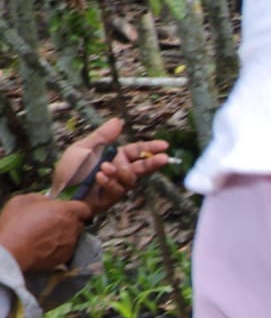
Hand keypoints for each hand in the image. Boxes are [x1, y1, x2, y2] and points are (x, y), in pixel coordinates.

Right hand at [0, 193, 89, 275]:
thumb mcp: (23, 201)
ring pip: (73, 236)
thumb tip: (47, 201)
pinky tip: (45, 246)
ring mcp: (71, 244)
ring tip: (45, 236)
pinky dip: (59, 247)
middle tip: (51, 222)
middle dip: (68, 221)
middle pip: (78, 223)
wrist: (13, 251)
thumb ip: (41, 198)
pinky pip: (67, 249)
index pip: (84, 208)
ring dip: (63, 235)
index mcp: (65, 211)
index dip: (77, 209)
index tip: (67, 210)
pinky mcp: (66, 257)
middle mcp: (72, 228)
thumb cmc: (16, 224)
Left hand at [52, 119, 169, 214]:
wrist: (60, 193)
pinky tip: (98, 178)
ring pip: (130, 178)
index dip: (151, 147)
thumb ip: (102, 136)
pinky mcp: (112, 198)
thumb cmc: (71, 170)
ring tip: (104, 168)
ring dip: (118, 172)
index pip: (137, 151)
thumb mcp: (84, 148)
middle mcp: (119, 171)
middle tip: (163, 159)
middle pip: (142, 167)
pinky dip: (108, 182)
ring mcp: (117, 185)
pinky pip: (118, 189)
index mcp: (115, 157)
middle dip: (152, 163)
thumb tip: (118, 120)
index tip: (164, 145)